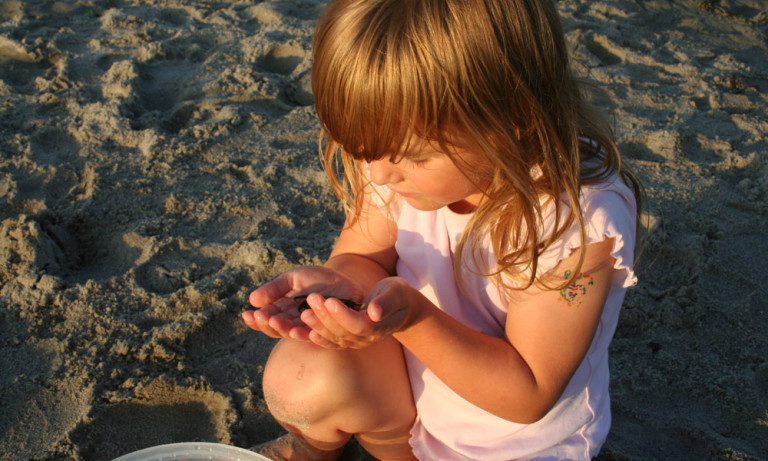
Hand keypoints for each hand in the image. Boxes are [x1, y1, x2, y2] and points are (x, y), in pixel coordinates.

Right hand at [241, 266, 365, 340]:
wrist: (347, 281)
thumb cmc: (318, 280)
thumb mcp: (293, 279)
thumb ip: (274, 289)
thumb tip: (252, 299)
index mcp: (283, 312)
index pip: (265, 320)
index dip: (256, 320)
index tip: (247, 315)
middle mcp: (295, 323)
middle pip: (277, 330)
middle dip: (269, 324)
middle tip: (264, 317)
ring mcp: (311, 328)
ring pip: (294, 333)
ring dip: (285, 329)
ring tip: (277, 321)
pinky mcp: (328, 330)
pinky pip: (317, 334)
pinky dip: (308, 331)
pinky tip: (299, 328)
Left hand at [304, 277, 421, 348]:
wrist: (399, 308)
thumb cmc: (397, 296)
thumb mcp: (396, 293)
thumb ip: (386, 302)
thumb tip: (374, 313)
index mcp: (378, 327)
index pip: (358, 325)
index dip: (343, 315)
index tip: (330, 300)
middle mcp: (367, 339)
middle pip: (343, 332)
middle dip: (325, 316)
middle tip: (312, 298)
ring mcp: (357, 342)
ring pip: (335, 338)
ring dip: (318, 326)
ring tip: (304, 312)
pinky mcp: (349, 341)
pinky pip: (333, 343)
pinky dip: (320, 339)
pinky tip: (306, 332)